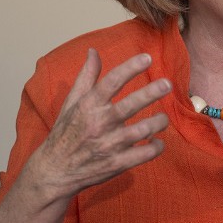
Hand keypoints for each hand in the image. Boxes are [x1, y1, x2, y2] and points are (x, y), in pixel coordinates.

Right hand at [31, 49, 170, 199]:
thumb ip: (86, 76)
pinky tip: (158, 141)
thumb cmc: (65, 132)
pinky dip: (156, 147)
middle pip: (129, 105)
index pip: (111, 81)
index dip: (130, 68)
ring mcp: (109, 145)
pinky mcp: (116, 163)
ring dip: (158, 122)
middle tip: (167, 84)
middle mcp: (99, 123)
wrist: (55, 171)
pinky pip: (144, 155)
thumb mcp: (72, 102)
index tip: (147, 58)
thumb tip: (93, 51)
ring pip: (141, 131)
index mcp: (89, 105)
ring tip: (163, 118)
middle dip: (151, 93)